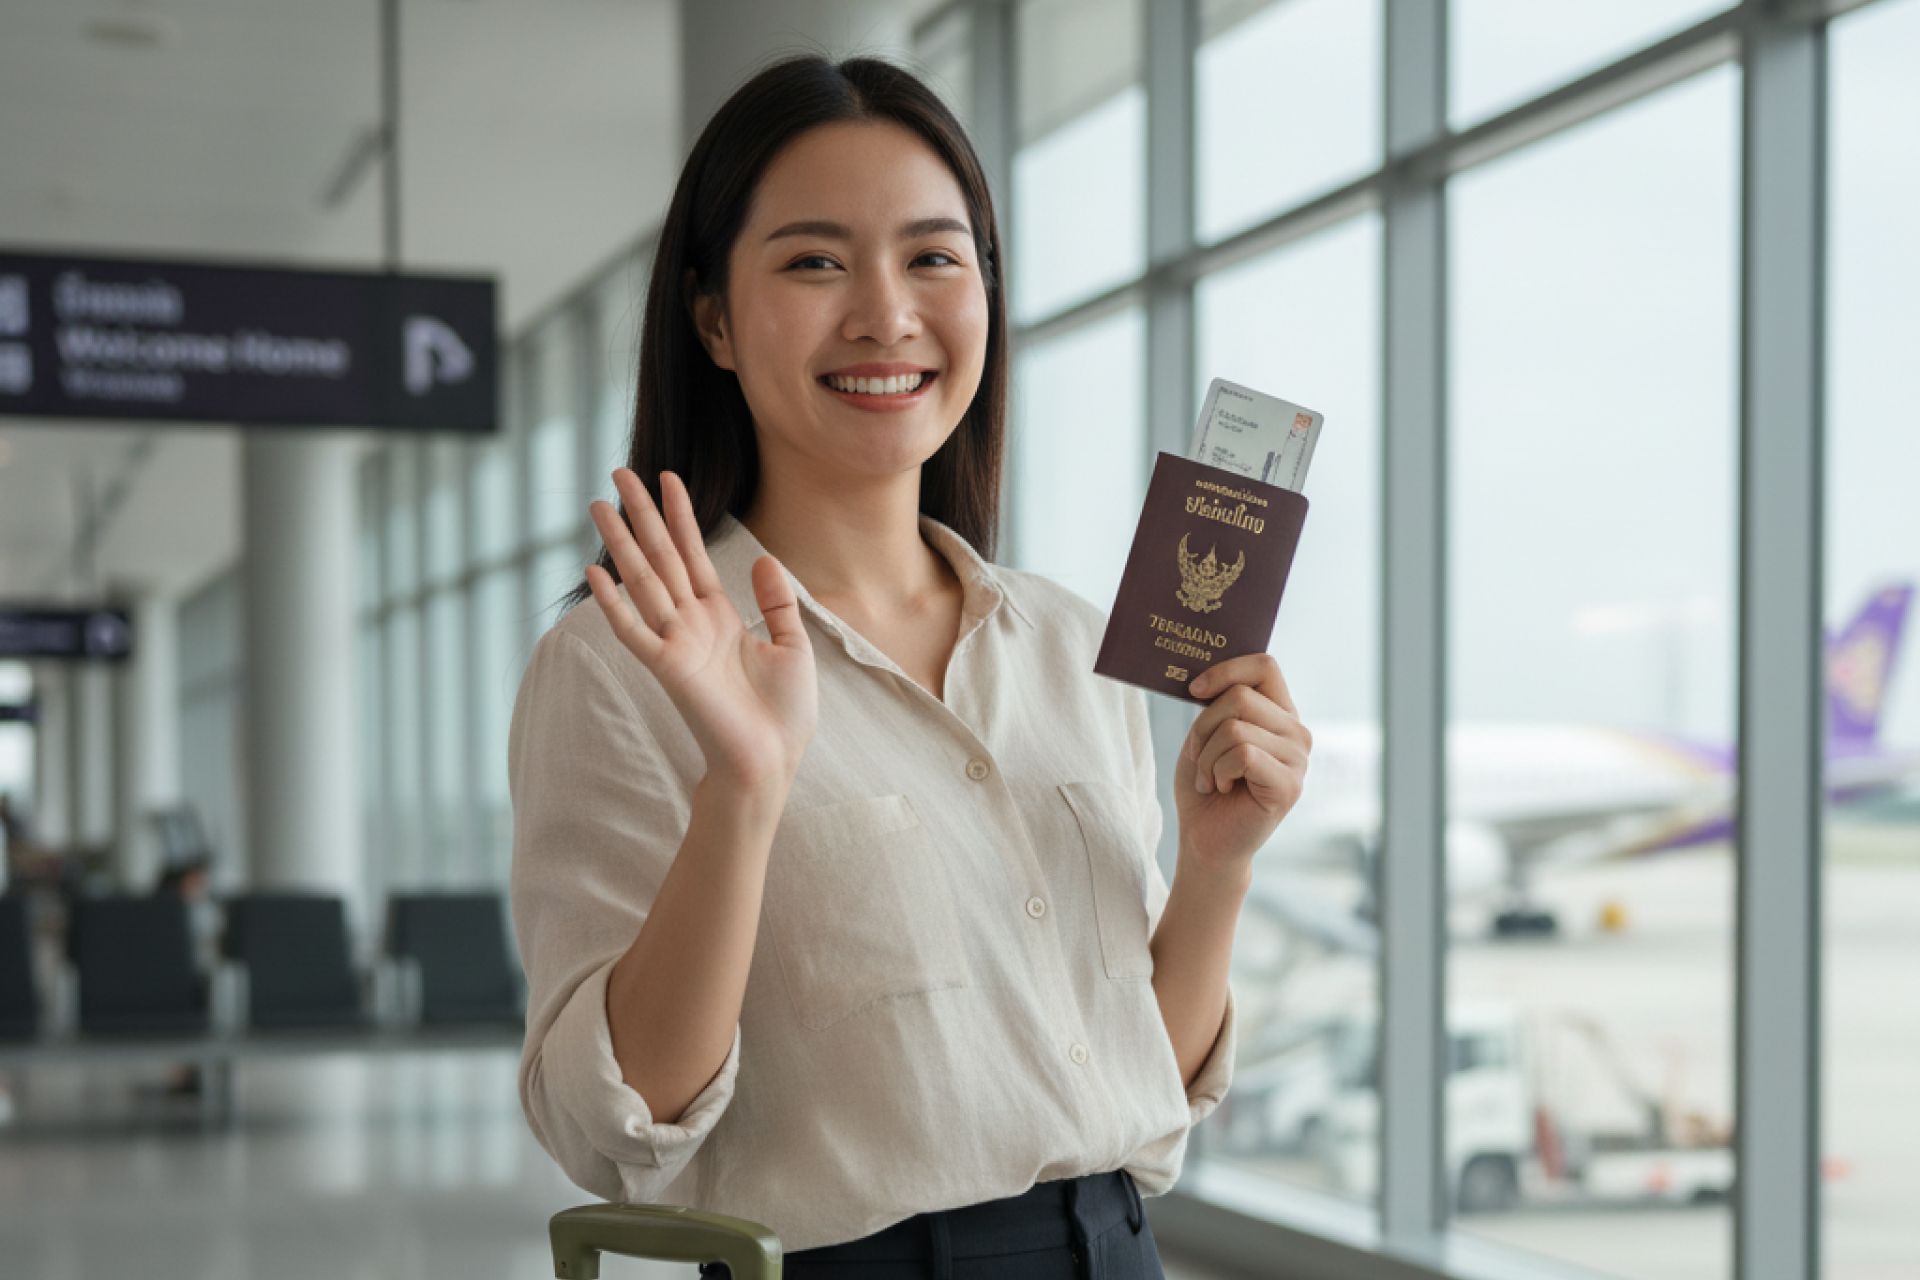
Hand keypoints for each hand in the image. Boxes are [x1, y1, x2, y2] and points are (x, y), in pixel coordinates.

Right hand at [586, 468, 817, 785]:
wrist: (772, 761)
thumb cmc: (783, 714)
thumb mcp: (792, 646)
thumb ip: (776, 602)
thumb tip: (765, 558)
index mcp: (719, 616)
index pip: (694, 554)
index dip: (681, 516)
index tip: (669, 477)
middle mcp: (691, 624)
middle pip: (660, 557)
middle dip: (641, 515)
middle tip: (619, 472)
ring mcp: (676, 644)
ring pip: (642, 582)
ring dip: (620, 543)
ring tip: (600, 506)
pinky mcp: (668, 669)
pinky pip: (634, 630)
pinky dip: (613, 604)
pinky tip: (594, 573)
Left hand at [1171, 653, 1310, 874]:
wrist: (1204, 839)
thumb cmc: (1205, 785)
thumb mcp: (1206, 733)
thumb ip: (1219, 703)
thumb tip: (1206, 674)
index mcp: (1279, 713)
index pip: (1264, 666)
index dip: (1226, 670)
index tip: (1194, 690)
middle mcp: (1296, 732)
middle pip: (1240, 696)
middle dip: (1203, 727)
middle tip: (1199, 757)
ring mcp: (1298, 759)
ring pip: (1236, 727)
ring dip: (1207, 756)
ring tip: (1211, 778)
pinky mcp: (1290, 785)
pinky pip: (1241, 755)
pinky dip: (1217, 772)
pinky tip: (1222, 789)